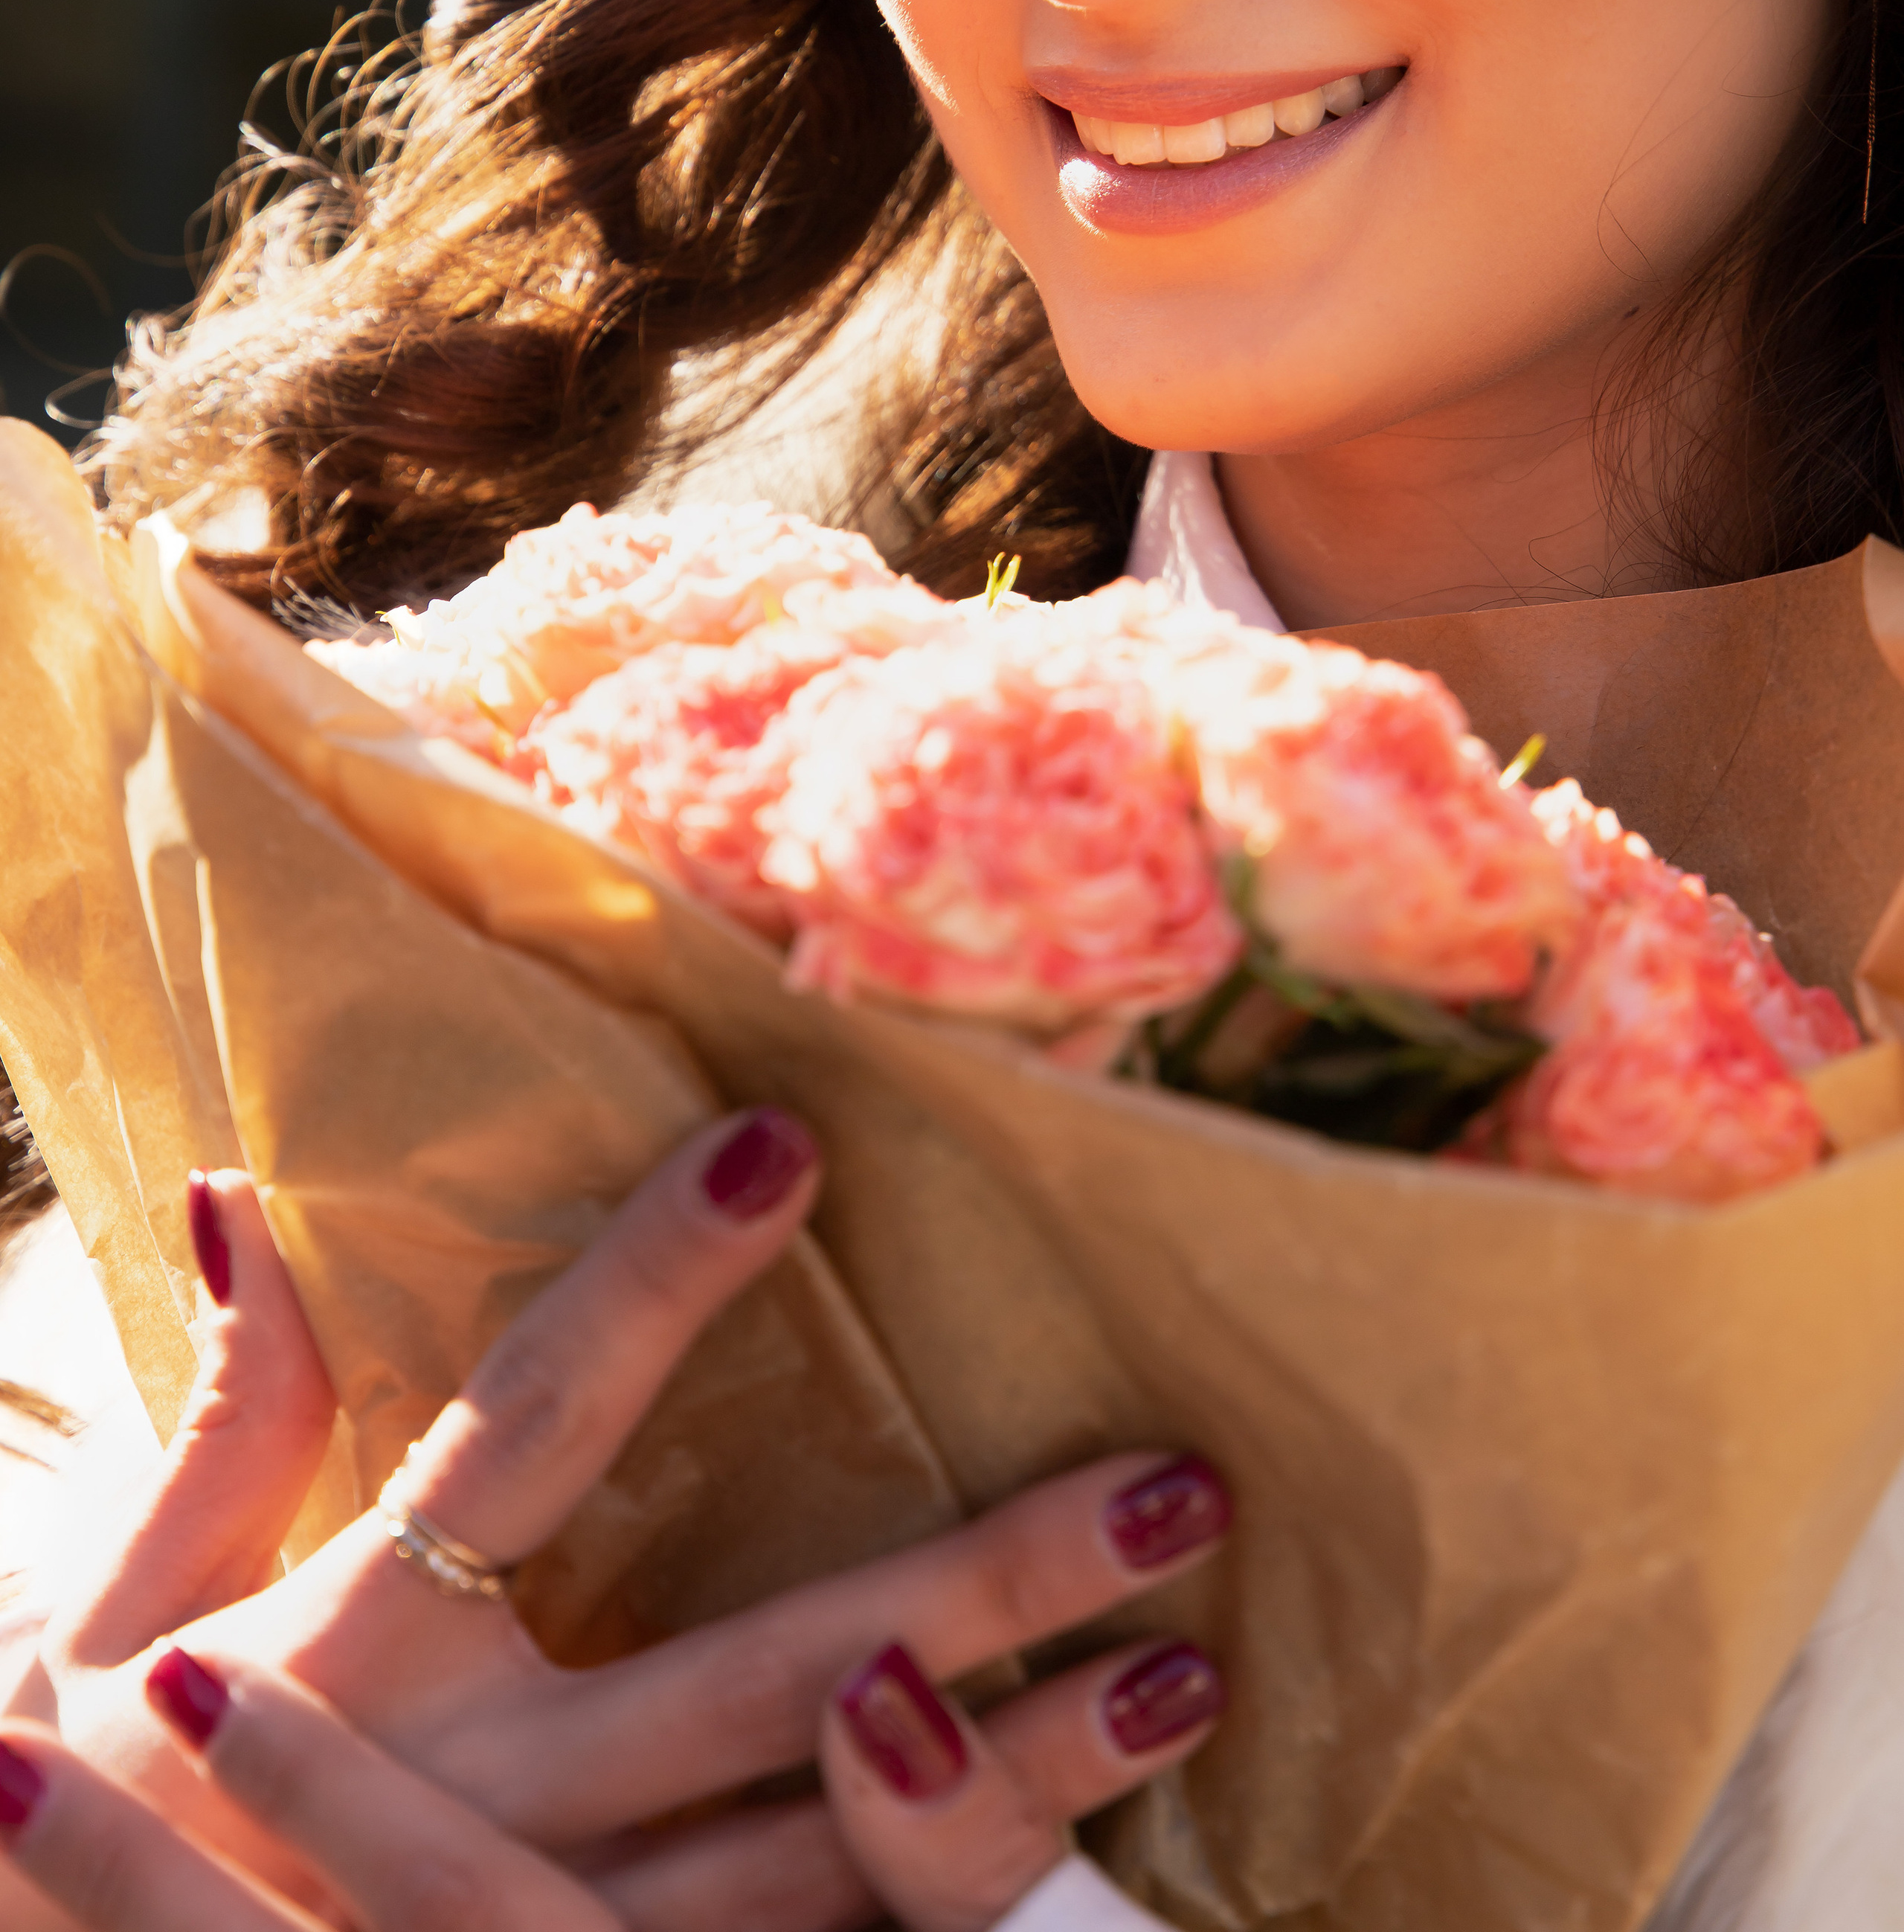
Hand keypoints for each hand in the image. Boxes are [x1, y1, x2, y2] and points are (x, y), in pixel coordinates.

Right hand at [21, 1116, 1227, 1924]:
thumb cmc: (80, 1796)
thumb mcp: (113, 1604)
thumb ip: (216, 1416)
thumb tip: (237, 1195)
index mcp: (355, 1647)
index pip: (528, 1427)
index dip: (653, 1285)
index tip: (787, 1146)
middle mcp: (476, 1791)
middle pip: (761, 1673)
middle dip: (972, 1588)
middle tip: (1171, 1488)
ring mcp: (547, 1929)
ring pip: (820, 1857)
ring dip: (1015, 1782)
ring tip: (1188, 1678)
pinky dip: (932, 1922)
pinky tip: (1087, 1878)